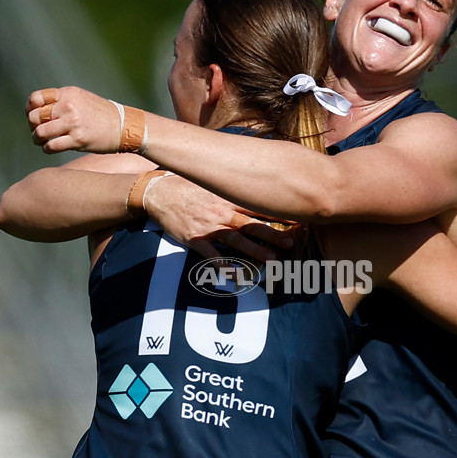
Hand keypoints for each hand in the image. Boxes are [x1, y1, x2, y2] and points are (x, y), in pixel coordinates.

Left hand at [27, 86, 120, 153]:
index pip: (36, 98)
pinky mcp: (78, 140)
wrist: (125, 127)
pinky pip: (51, 146)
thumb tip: (39, 112)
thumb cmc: (103, 115)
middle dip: (33, 126)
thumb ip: (63, 102)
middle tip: (38, 132)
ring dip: (37, 139)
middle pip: (35, 117)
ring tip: (41, 141)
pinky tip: (50, 148)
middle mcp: (69, 106)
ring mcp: (73, 123)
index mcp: (68, 94)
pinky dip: (47, 149)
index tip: (35, 117)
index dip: (30, 109)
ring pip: (40, 132)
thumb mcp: (82, 99)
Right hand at [143, 174, 295, 261]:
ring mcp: (210, 226)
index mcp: (228, 197)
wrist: (158, 191)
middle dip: (274, 234)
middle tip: (293, 243)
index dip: (279, 212)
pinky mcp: (196, 239)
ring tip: (273, 260)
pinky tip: (237, 277)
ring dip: (256, 251)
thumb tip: (252, 183)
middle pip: (253, 224)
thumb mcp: (211, 180)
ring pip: (237, 240)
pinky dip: (225, 267)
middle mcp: (222, 211)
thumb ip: (231, 186)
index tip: (297, 218)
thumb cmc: (187, 185)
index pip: (259, 204)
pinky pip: (213, 255)